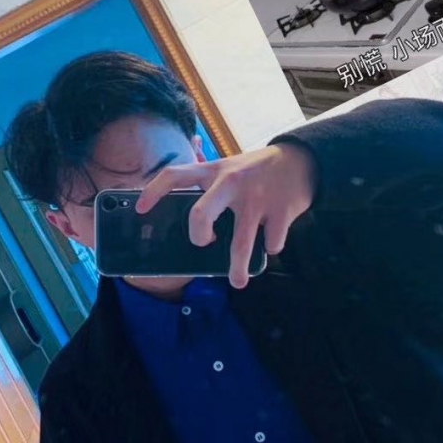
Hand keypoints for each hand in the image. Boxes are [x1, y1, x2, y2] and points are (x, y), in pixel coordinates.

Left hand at [135, 144, 316, 288]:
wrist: (302, 160)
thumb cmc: (257, 169)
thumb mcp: (230, 167)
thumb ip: (209, 185)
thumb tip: (187, 217)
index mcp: (214, 171)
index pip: (174, 175)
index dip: (153, 192)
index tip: (140, 210)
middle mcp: (231, 183)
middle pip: (201, 215)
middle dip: (197, 236)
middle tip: (202, 244)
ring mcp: (257, 199)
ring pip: (241, 244)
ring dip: (237, 268)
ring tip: (238, 282)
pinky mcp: (281, 212)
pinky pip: (271, 243)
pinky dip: (271, 245)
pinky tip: (272, 236)